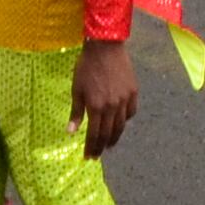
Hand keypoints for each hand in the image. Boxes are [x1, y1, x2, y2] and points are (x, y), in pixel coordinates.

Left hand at [72, 34, 141, 151]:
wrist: (105, 47)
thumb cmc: (86, 67)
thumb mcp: (76, 90)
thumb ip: (76, 112)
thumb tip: (71, 132)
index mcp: (96, 107)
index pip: (94, 135)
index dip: (91, 148)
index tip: (88, 157)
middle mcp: (112, 106)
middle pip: (109, 134)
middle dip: (102, 147)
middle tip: (97, 155)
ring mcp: (124, 99)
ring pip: (121, 125)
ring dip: (115, 137)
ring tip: (110, 144)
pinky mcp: (133, 91)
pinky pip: (131, 111)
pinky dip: (126, 120)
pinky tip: (121, 122)